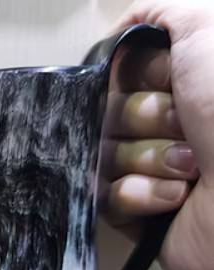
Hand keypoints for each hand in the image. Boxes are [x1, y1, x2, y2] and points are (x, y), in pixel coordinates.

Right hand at [102, 0, 213, 269]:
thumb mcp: (210, 35)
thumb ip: (166, 13)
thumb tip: (127, 24)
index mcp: (177, 88)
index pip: (120, 77)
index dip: (141, 79)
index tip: (172, 82)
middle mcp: (159, 127)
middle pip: (108, 116)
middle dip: (146, 121)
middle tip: (186, 130)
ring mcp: (145, 171)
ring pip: (104, 157)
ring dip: (149, 160)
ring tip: (191, 171)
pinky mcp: (135, 213)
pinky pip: (107, 196)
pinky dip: (141, 195)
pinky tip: (176, 199)